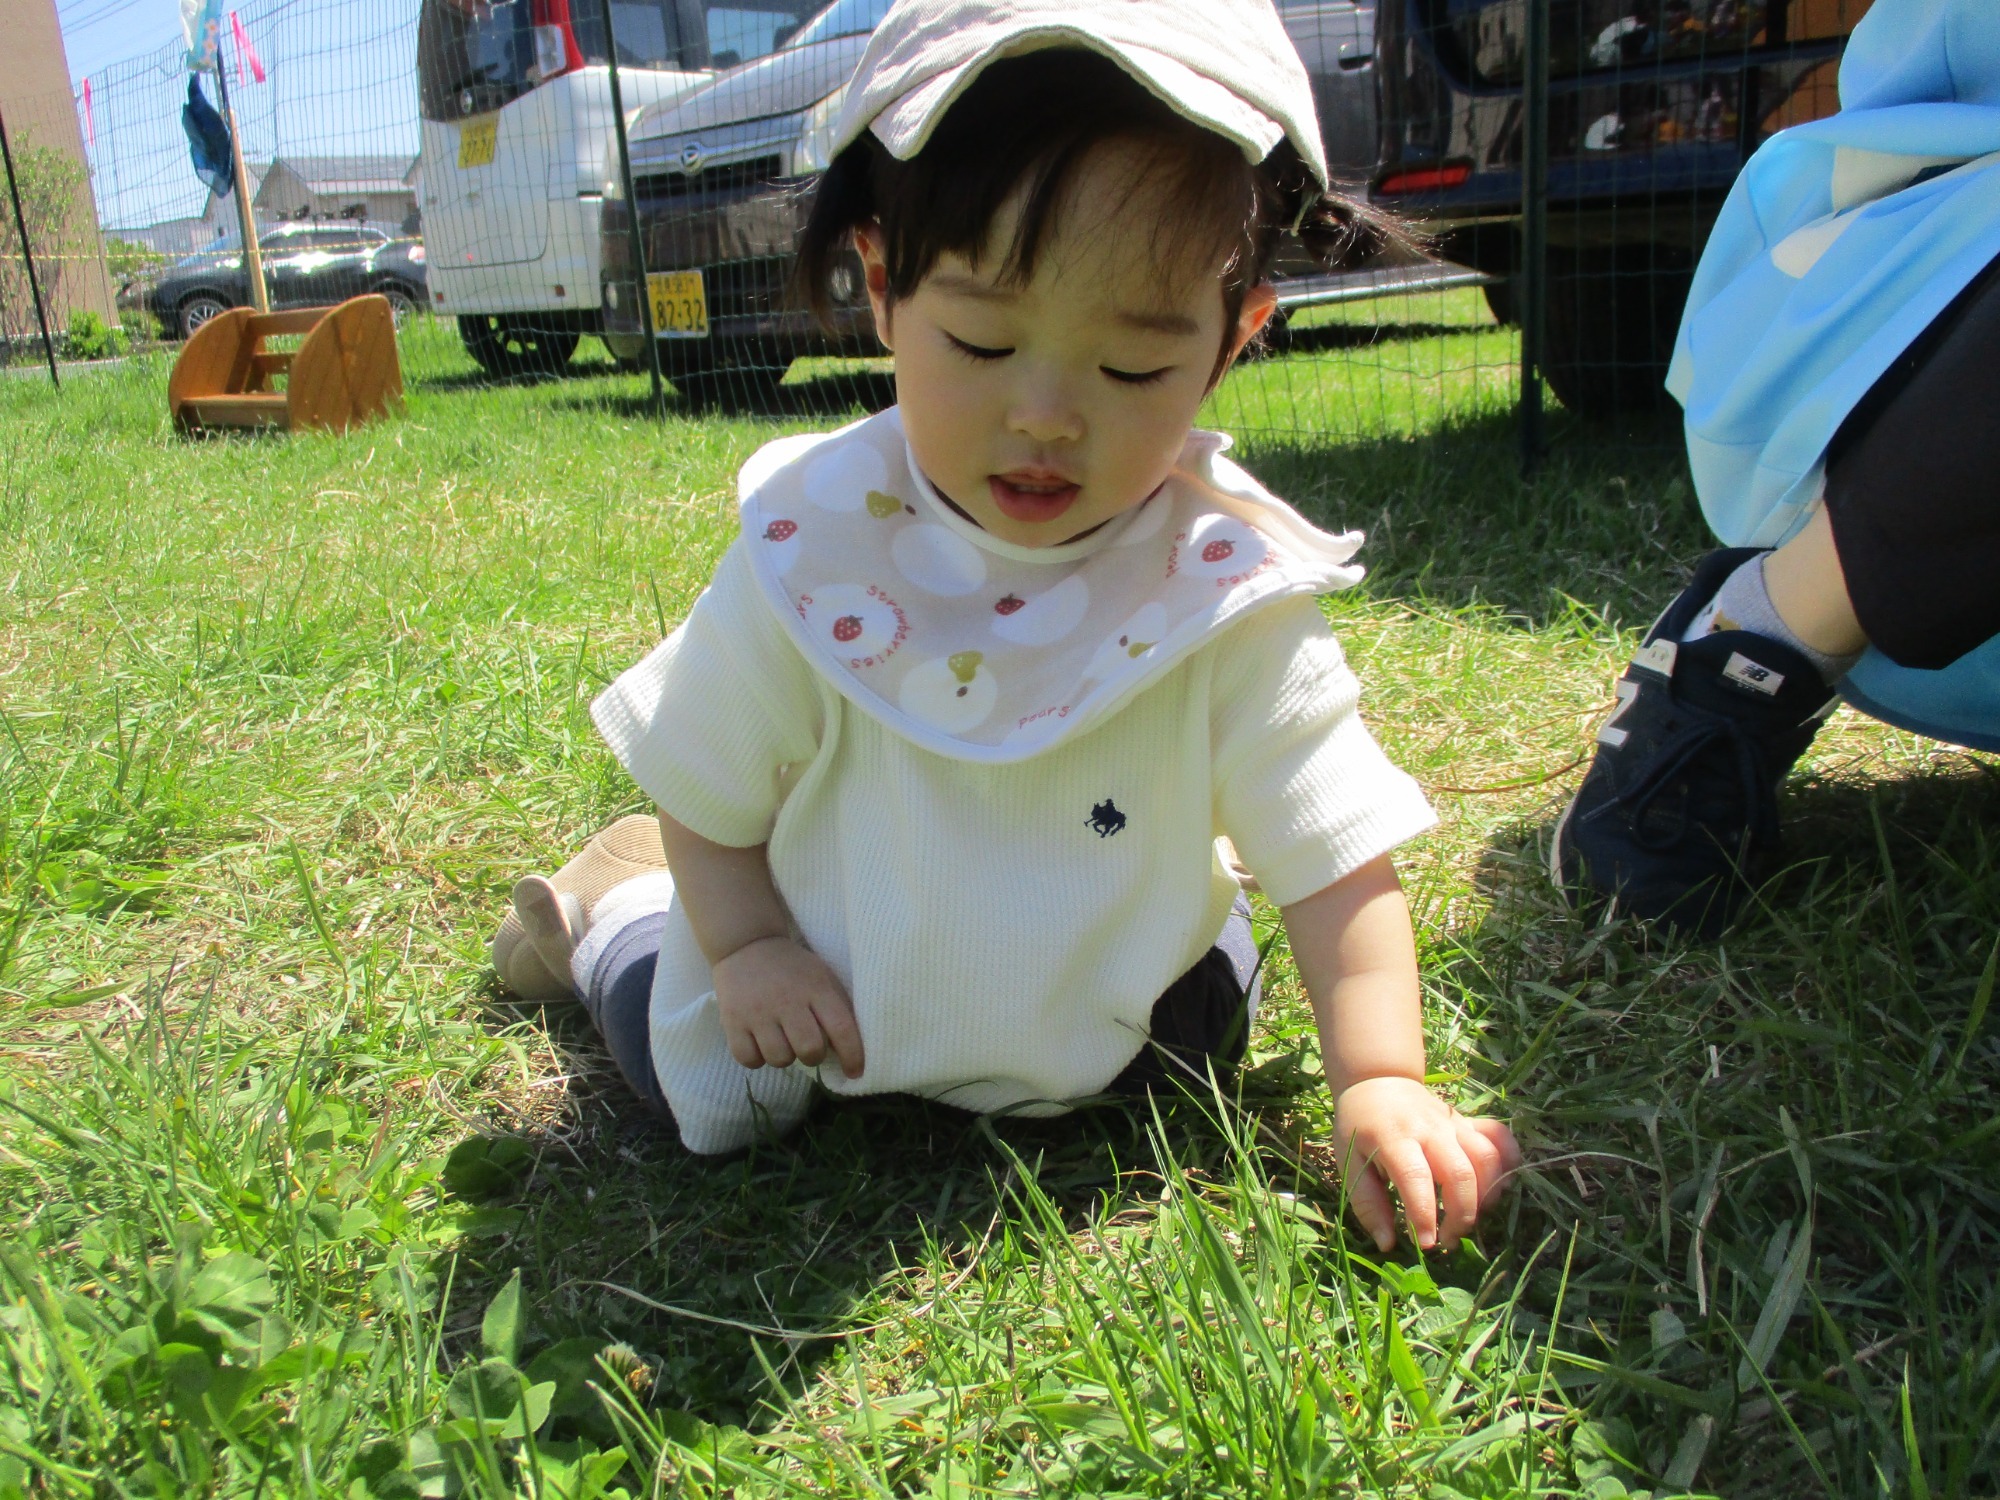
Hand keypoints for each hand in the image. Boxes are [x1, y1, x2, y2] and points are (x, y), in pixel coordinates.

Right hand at [712, 935, 864, 1077]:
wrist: (746, 945)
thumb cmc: (792, 968)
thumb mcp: (822, 978)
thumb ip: (838, 1007)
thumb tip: (853, 1048)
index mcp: (816, 988)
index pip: (842, 1028)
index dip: (853, 1056)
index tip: (855, 1072)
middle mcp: (787, 1000)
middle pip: (809, 1049)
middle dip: (813, 1056)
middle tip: (808, 1048)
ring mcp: (757, 1012)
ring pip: (779, 1058)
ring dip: (784, 1057)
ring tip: (781, 1041)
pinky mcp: (732, 1021)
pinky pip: (749, 1059)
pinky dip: (757, 1058)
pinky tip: (760, 1044)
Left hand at [1332, 1076, 1519, 1251]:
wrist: (1378, 1082)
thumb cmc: (1360, 1127)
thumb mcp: (1350, 1162)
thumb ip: (1368, 1203)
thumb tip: (1387, 1244)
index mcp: (1395, 1138)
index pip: (1416, 1179)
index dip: (1425, 1216)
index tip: (1425, 1244)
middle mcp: (1430, 1129)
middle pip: (1460, 1174)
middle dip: (1461, 1215)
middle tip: (1448, 1240)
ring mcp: (1454, 1123)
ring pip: (1486, 1159)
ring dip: (1486, 1196)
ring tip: (1470, 1218)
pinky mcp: (1469, 1121)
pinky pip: (1499, 1138)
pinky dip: (1507, 1163)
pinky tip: (1498, 1186)